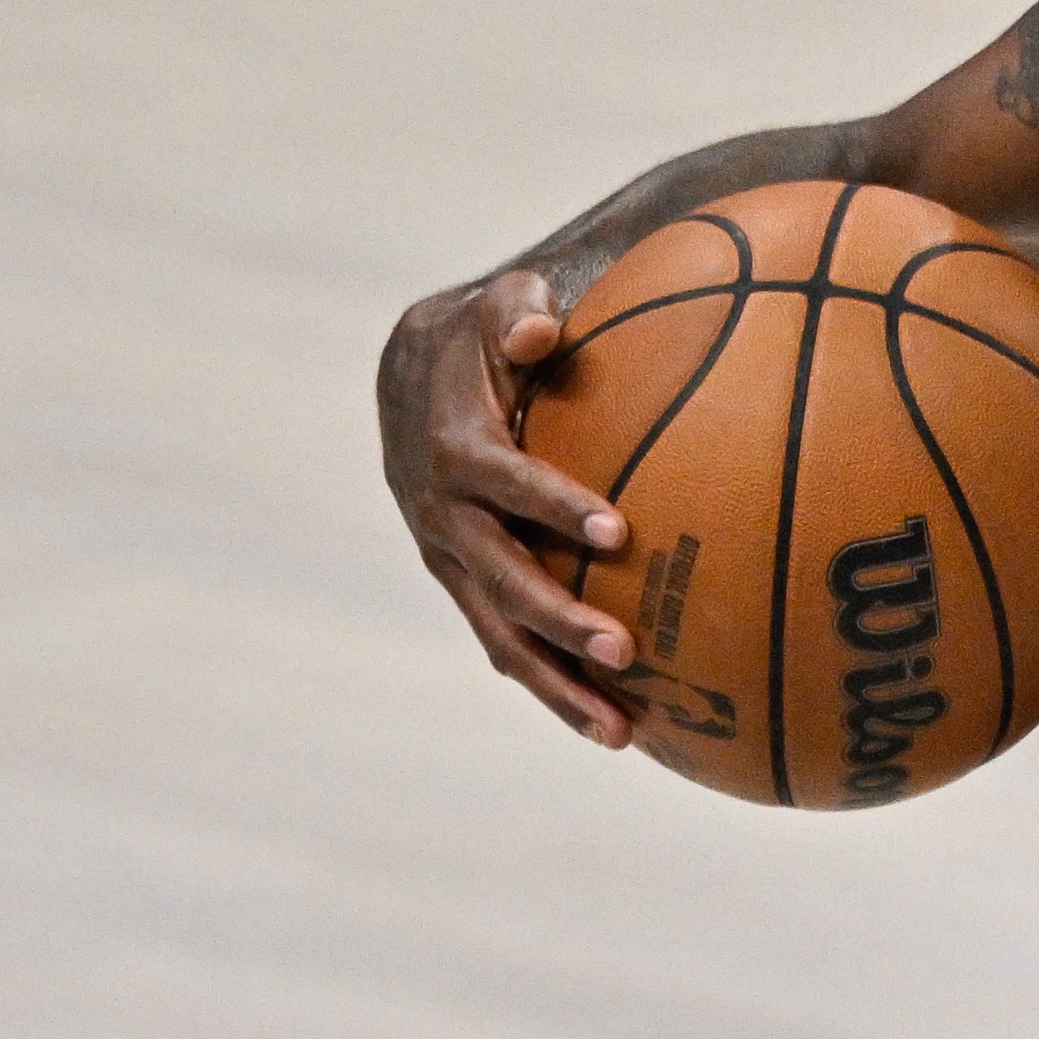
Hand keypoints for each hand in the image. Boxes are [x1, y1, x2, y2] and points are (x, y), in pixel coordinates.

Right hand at [377, 267, 637, 743]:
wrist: (414, 378)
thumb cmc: (482, 337)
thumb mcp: (498, 305)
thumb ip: (520, 312)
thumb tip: (540, 334)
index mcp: (455, 447)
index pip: (503, 480)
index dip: (553, 504)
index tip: (616, 533)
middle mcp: (445, 515)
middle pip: (502, 576)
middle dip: (560, 619)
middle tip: (624, 650)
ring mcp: (452, 560)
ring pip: (500, 634)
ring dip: (558, 685)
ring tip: (621, 733)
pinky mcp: (466, 586)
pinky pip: (507, 645)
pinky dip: (553, 688)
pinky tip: (615, 726)